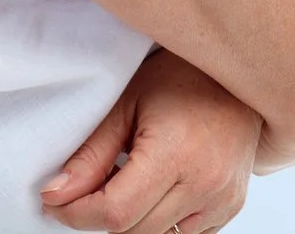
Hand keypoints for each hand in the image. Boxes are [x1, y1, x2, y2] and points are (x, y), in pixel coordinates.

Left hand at [43, 49, 259, 232]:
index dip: (76, 214)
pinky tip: (159, 189)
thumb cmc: (182, 79)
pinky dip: (161, 220)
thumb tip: (54, 196)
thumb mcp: (127, 104)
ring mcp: (223, 198)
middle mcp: (206, 181)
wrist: (240, 76)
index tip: (58, 202)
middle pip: (132, 231)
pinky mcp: (231, 206)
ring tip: (129, 181)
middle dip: (101, 215)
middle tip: (91, 185)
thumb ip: (90, 155)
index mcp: (176, 152)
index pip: (115, 213)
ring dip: (133, 219)